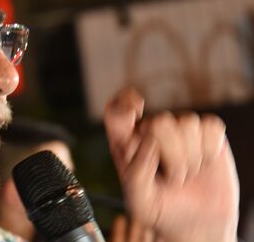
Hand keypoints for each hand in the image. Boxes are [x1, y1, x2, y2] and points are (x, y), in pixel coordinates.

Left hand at [103, 88, 238, 241]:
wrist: (197, 223)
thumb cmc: (162, 210)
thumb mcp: (140, 201)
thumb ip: (136, 174)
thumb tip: (149, 144)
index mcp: (125, 143)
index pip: (117, 112)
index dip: (123, 105)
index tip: (133, 109)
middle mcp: (150, 131)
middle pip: (160, 122)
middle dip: (171, 156)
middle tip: (172, 179)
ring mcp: (179, 130)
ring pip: (187, 124)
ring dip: (191, 159)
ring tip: (186, 175)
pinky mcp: (206, 133)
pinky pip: (211, 128)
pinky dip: (209, 152)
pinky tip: (204, 164)